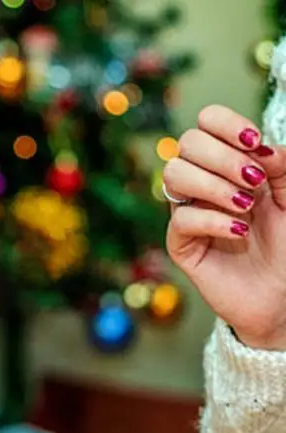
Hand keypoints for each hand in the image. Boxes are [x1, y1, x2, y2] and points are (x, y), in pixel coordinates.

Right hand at [164, 104, 285, 349]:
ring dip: (213, 185)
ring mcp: (190, 213)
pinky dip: (213, 220)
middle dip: (222, 156)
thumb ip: (282, 165)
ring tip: (245, 205)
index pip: (206, 124)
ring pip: (174, 176)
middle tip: (254, 180)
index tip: (255, 142)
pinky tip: (239, 232)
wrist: (282, 293)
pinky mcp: (182, 246)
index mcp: (229, 164)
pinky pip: (182, 221)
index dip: (225, 123)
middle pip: (186, 144)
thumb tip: (260, 147)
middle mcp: (204, 184)